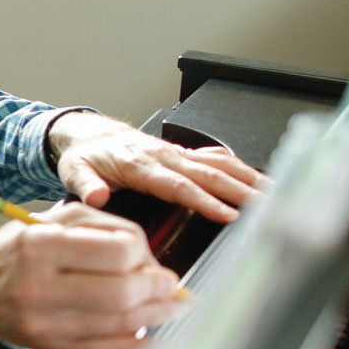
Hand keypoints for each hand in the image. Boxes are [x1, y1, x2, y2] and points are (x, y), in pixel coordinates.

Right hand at [0, 202, 185, 348]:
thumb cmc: (13, 249)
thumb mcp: (53, 219)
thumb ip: (104, 227)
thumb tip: (148, 256)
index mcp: (42, 246)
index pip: (116, 253)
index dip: (145, 255)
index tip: (149, 257)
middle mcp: (40, 287)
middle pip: (122, 294)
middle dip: (157, 290)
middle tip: (169, 285)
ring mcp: (43, 322)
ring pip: (118, 326)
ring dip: (155, 317)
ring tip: (169, 306)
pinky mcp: (48, 344)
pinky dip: (136, 345)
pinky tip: (152, 333)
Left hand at [49, 111, 265, 222]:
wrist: (86, 133)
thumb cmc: (84, 155)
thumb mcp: (74, 171)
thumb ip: (85, 186)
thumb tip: (96, 197)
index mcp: (140, 164)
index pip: (179, 185)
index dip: (205, 200)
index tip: (228, 214)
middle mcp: (163, 156)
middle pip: (208, 174)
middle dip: (239, 190)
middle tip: (266, 206)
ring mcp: (175, 153)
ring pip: (217, 163)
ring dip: (246, 177)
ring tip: (274, 192)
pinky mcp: (181, 154)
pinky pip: (215, 158)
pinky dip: (239, 168)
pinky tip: (257, 178)